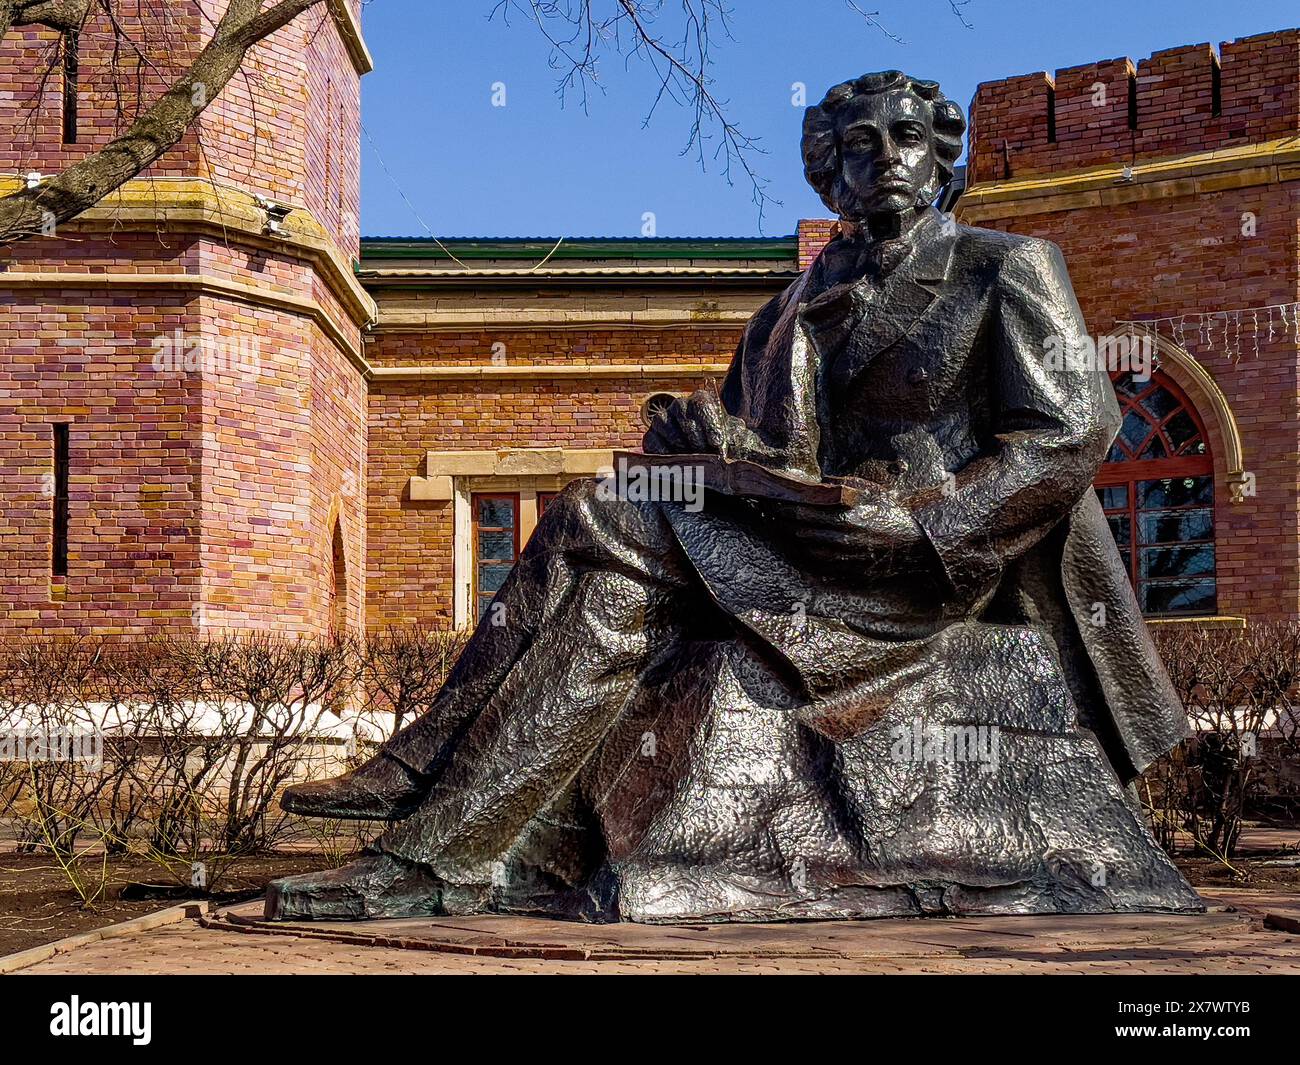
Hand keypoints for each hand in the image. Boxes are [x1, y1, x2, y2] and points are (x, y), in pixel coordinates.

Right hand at [643, 390, 730, 455]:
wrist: (709, 459)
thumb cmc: (724, 447)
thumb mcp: (736, 442)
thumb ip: (737, 438)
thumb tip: (736, 436)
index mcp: (702, 400)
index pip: (702, 404)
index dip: (709, 424)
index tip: (717, 444)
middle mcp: (680, 406)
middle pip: (683, 415)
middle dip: (697, 440)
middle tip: (708, 457)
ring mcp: (664, 420)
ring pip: (665, 425)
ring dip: (681, 445)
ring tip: (695, 461)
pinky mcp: (652, 436)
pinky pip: (653, 441)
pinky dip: (664, 452)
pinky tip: (678, 463)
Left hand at [776, 495, 928, 571]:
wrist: (916, 547)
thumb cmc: (893, 515)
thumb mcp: (872, 493)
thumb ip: (843, 486)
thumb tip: (819, 480)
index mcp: (844, 518)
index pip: (801, 512)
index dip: (781, 507)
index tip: (769, 501)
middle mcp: (840, 540)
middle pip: (798, 531)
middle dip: (782, 522)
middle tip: (769, 513)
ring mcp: (842, 559)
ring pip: (805, 549)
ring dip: (793, 539)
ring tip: (782, 527)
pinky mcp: (846, 572)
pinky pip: (818, 564)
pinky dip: (808, 553)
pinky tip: (803, 545)